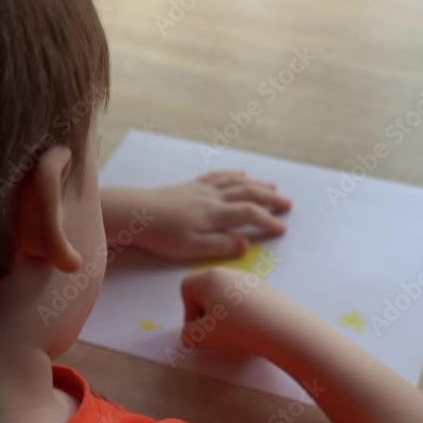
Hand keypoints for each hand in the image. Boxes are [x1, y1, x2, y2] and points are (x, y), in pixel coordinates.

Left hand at [101, 171, 290, 259]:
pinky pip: (219, 176)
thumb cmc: (161, 234)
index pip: (249, 214)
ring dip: (257, 184)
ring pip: (236, 182)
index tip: (283, 228)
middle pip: (248, 193)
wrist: (133, 212)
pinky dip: (234, 175)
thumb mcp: (191, 248)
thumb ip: (220, 246)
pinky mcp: (191, 186)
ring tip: (273, 188)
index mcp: (215, 214)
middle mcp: (213, 197)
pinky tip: (241, 174)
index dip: (268, 221)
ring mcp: (202, 189)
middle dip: (270, 199)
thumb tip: (247, 245)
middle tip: (288, 204)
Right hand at [179, 267, 307, 355]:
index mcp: (209, 278)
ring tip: (235, 333)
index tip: (200, 329)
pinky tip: (251, 329)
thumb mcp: (203, 337)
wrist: (281, 328)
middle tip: (215, 333)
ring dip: (225, 314)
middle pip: (207, 290)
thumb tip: (189, 335)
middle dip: (206, 313)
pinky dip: (243, 313)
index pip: (186, 288)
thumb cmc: (236, 329)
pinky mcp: (267, 289)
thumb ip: (187, 336)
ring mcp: (250, 280)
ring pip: (227, 296)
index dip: (187, 311)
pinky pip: (245, 300)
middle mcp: (229, 273)